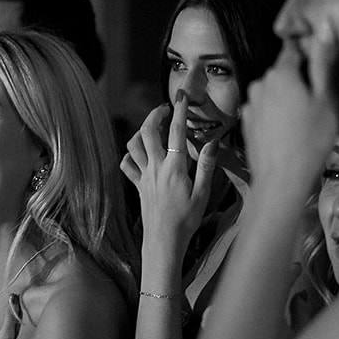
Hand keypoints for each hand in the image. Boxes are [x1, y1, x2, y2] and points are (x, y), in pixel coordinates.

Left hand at [119, 95, 218, 261]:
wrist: (164, 241)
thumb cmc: (186, 220)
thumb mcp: (203, 194)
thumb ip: (206, 166)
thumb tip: (211, 143)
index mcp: (174, 168)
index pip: (177, 132)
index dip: (179, 110)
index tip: (182, 96)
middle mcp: (156, 168)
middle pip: (148, 131)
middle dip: (155, 114)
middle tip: (165, 109)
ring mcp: (144, 177)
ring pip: (133, 145)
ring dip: (141, 131)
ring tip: (153, 128)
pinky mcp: (138, 187)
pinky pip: (127, 165)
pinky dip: (130, 155)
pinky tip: (139, 153)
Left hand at [243, 29, 338, 188]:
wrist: (281, 179)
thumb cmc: (310, 139)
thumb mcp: (325, 99)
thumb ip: (323, 62)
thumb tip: (324, 27)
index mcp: (280, 73)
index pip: (294, 51)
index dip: (308, 57)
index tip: (320, 72)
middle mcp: (259, 83)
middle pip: (282, 73)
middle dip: (298, 82)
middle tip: (316, 104)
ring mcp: (250, 104)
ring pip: (272, 93)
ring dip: (285, 100)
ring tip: (301, 122)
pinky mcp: (246, 123)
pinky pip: (264, 111)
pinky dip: (275, 116)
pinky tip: (286, 133)